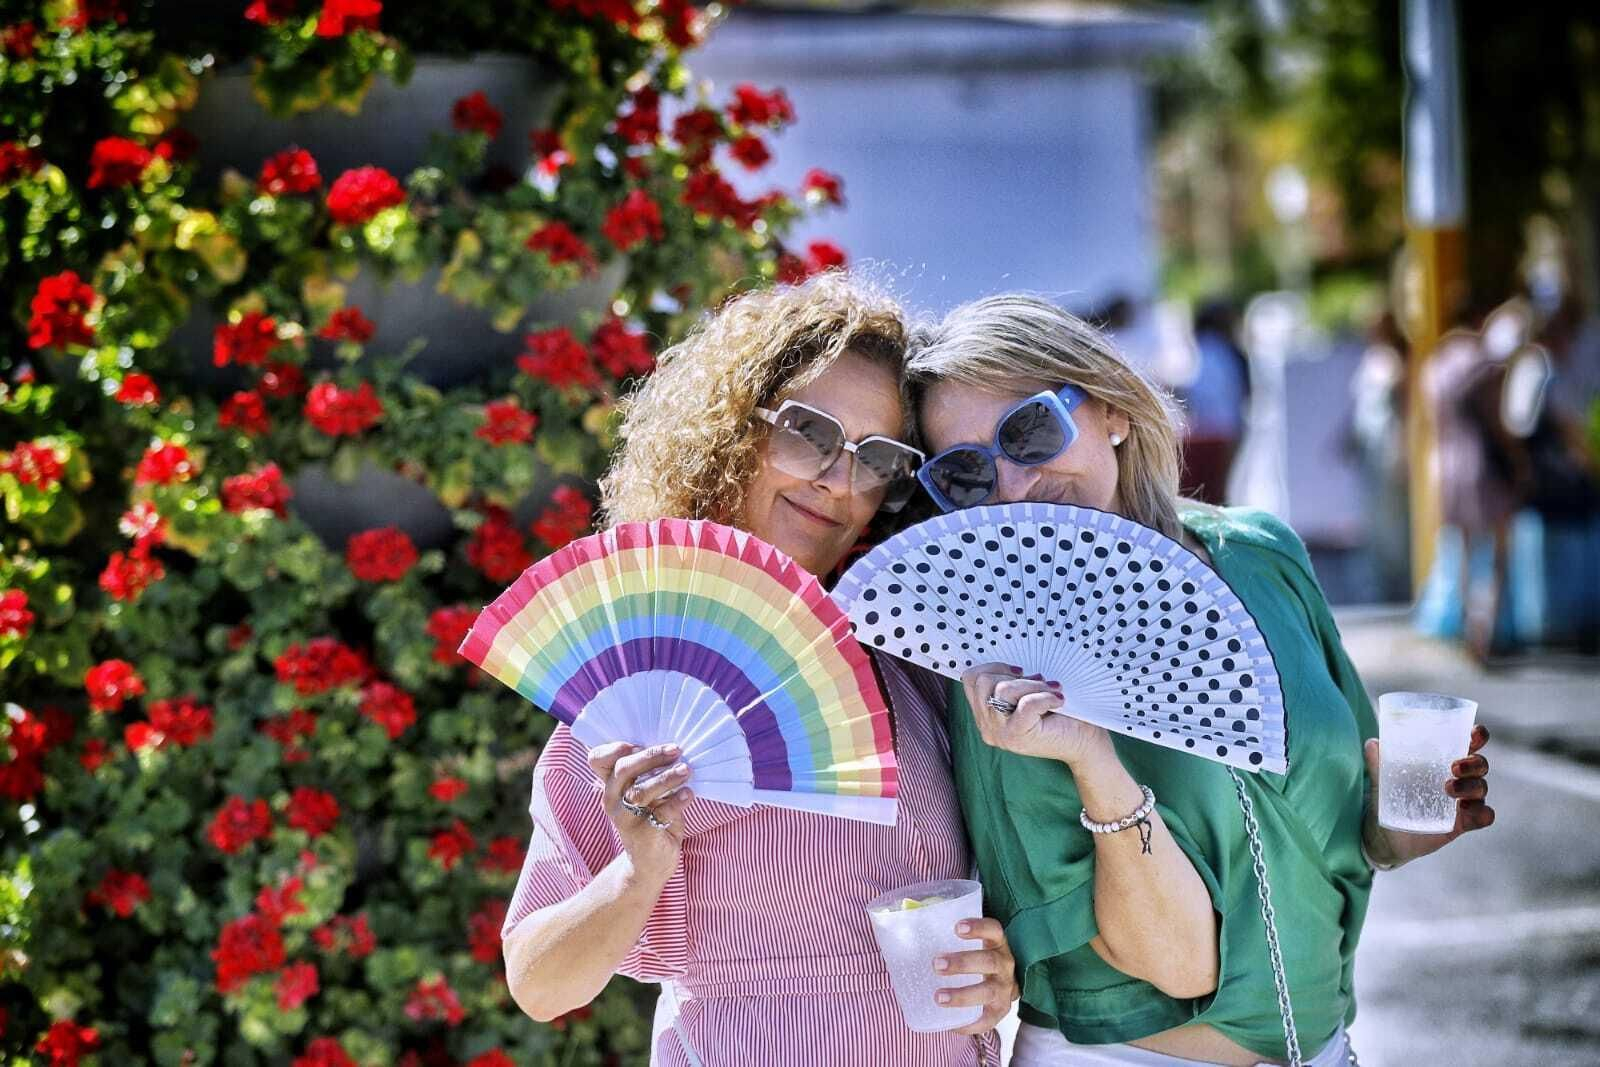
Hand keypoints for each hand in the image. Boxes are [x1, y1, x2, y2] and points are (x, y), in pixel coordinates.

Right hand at [587, 741, 694, 880]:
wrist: (650, 864)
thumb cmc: (652, 819)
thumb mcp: (647, 794)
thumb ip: (651, 774)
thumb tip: (674, 750)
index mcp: (611, 785)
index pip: (597, 760)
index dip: (612, 748)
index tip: (635, 744)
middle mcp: (612, 800)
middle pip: (623, 769)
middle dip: (651, 756)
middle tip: (676, 750)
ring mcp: (625, 818)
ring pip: (641, 791)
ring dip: (666, 778)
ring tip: (686, 771)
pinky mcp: (642, 834)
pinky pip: (660, 813)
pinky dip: (677, 801)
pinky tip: (689, 794)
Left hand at [935, 916, 1018, 1035]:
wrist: (998, 988)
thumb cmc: (973, 959)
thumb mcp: (968, 944)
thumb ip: (943, 932)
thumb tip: (905, 913)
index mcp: (997, 944)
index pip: (995, 930)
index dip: (979, 927)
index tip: (957, 927)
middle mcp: (1005, 966)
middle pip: (990, 962)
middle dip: (963, 963)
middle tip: (936, 964)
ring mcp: (1005, 990)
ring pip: (988, 991)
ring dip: (962, 994)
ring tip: (938, 997)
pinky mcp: (1000, 1012)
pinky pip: (987, 1021)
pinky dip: (969, 1024)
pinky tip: (950, 1024)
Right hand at [961, 663, 1111, 767]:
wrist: (1083, 743)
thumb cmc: (1060, 716)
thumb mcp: (1026, 695)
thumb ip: (1009, 683)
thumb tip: (1012, 665)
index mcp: (985, 716)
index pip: (970, 680)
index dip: (994, 667)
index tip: (1019, 671)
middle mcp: (986, 727)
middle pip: (984, 682)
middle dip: (1015, 676)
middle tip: (1040, 682)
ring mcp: (999, 733)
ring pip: (1003, 690)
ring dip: (1032, 685)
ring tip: (1051, 691)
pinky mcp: (1017, 735)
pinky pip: (1026, 704)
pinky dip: (1045, 697)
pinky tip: (1058, 701)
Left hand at [1362, 724, 1494, 868]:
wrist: (1387, 833)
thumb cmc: (1391, 795)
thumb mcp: (1383, 778)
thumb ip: (1377, 761)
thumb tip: (1372, 743)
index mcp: (1444, 759)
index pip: (1469, 742)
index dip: (1477, 736)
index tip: (1474, 734)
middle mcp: (1460, 777)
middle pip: (1480, 764)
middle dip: (1473, 763)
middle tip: (1453, 767)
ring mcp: (1464, 800)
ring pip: (1481, 788)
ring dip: (1470, 786)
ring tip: (1448, 788)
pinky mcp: (1464, 822)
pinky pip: (1484, 815)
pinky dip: (1483, 812)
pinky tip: (1468, 811)